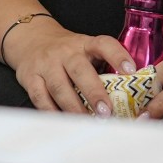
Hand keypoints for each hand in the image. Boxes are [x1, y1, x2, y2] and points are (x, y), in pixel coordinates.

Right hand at [1, 18, 133, 114]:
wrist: (31, 39)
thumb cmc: (67, 51)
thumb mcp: (85, 50)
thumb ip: (102, 67)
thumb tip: (130, 95)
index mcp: (85, 44)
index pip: (104, 44)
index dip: (118, 56)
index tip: (131, 70)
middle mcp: (65, 52)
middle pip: (80, 70)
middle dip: (94, 92)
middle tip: (106, 112)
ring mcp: (46, 64)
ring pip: (60, 88)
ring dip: (74, 107)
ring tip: (87, 122)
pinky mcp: (30, 78)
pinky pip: (41, 98)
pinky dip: (52, 113)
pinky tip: (64, 122)